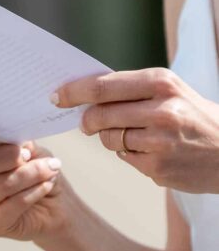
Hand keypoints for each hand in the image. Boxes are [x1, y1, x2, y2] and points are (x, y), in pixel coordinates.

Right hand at [0, 128, 66, 241]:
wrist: (54, 205)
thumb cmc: (33, 172)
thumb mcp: (25, 149)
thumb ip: (11, 141)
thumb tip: (9, 134)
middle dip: (5, 157)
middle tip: (29, 154)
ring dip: (28, 175)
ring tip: (49, 169)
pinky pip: (11, 205)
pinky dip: (32, 192)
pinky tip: (45, 186)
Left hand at [53, 67, 218, 192]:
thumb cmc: (194, 117)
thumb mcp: (171, 92)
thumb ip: (130, 90)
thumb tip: (81, 93)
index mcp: (161, 83)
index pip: (102, 86)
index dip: (73, 92)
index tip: (55, 96)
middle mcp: (161, 109)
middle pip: (98, 115)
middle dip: (86, 120)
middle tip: (87, 123)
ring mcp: (160, 140)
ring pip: (107, 139)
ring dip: (110, 138)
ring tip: (136, 135)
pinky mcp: (158, 166)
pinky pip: (123, 157)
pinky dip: (129, 154)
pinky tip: (151, 151)